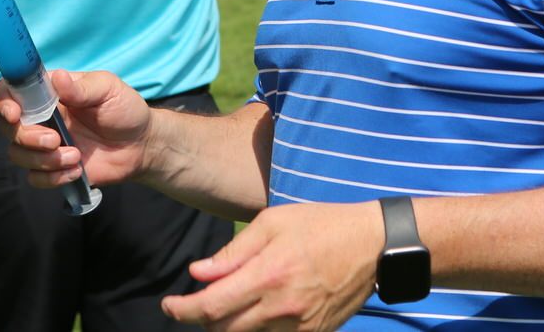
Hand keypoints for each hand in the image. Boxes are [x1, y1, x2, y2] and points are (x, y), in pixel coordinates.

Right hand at [0, 70, 150, 187]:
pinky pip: (35, 178)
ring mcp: (45, 145)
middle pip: (9, 128)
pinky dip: (52, 178)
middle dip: (26, 137)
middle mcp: (41, 118)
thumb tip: (57, 77)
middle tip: (55, 140)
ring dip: (43, 160)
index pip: (12, 91)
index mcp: (50, 94)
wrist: (142, 145)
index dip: (4, 101)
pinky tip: (77, 171)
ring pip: (18, 155)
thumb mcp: (108, 89)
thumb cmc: (125, 109)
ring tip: (76, 157)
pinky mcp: (53, 169)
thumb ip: (82, 87)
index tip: (15, 114)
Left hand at [161, 201, 383, 330]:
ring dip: (228, 327)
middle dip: (202, 319)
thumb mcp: (274, 223)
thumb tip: (198, 273)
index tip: (169, 305)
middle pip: (222, 330)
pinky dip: (256, 331)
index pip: (209, 307)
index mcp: (267, 275)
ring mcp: (298, 327)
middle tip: (200, 302)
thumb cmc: (322, 225)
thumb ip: (234, 252)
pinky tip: (256, 313)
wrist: (373, 245)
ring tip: (228, 305)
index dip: (182, 311)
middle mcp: (280, 308)